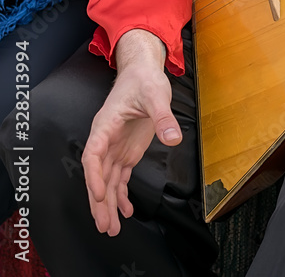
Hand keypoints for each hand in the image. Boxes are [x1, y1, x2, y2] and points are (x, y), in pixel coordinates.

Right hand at [82, 29, 179, 235]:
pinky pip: (120, 177)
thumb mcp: (156, 96)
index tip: (99, 195)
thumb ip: (163, 117)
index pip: (93, 155)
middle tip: (103, 226)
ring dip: (108, 204)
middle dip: (99, 202)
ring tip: (110, 228)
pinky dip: (121, 194)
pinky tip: (125, 211)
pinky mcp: (126, 151)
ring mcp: (115, 148)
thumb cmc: (144, 81)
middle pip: (98, 176)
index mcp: (105, 126)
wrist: (142, 73)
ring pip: (107, 181)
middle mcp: (106, 141)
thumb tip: (173, 138)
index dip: (94, 176)